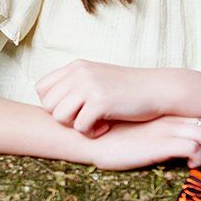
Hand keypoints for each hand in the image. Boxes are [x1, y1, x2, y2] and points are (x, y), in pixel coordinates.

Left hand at [36, 59, 170, 135]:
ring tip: (96, 124)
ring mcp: (89, 86)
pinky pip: (80, 127)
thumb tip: (49, 104)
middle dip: (64, 119)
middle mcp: (79, 73)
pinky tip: (106, 127)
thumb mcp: (98, 78)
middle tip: (85, 119)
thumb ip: (75, 85)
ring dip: (76, 126)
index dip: (53, 105)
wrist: (158, 89)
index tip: (73, 111)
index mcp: (76, 66)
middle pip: (48, 105)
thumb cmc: (128, 90)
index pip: (41, 88)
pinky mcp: (101, 101)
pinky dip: (92, 133)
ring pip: (60, 117)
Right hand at [81, 115, 200, 172]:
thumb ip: (157, 136)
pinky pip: (194, 148)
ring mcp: (166, 131)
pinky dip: (200, 159)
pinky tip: (190, 167)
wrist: (91, 139)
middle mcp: (171, 120)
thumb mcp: (140, 136)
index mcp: (167, 116)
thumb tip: (173, 151)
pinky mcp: (159, 144)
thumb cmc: (112, 140)